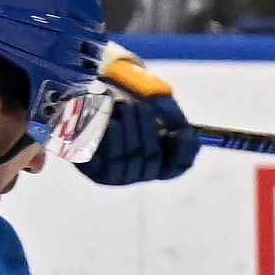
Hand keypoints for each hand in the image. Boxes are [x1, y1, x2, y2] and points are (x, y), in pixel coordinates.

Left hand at [78, 44, 202, 185]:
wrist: (90, 100)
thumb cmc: (128, 103)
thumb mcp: (155, 103)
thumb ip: (171, 115)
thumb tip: (181, 130)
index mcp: (159, 161)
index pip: (178, 166)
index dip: (184, 152)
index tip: (182, 132)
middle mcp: (140, 173)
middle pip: (152, 159)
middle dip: (149, 130)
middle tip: (142, 108)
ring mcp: (118, 174)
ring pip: (131, 158)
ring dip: (131, 131)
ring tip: (125, 109)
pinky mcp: (95, 171)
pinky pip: (107, 162)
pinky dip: (112, 141)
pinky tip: (113, 124)